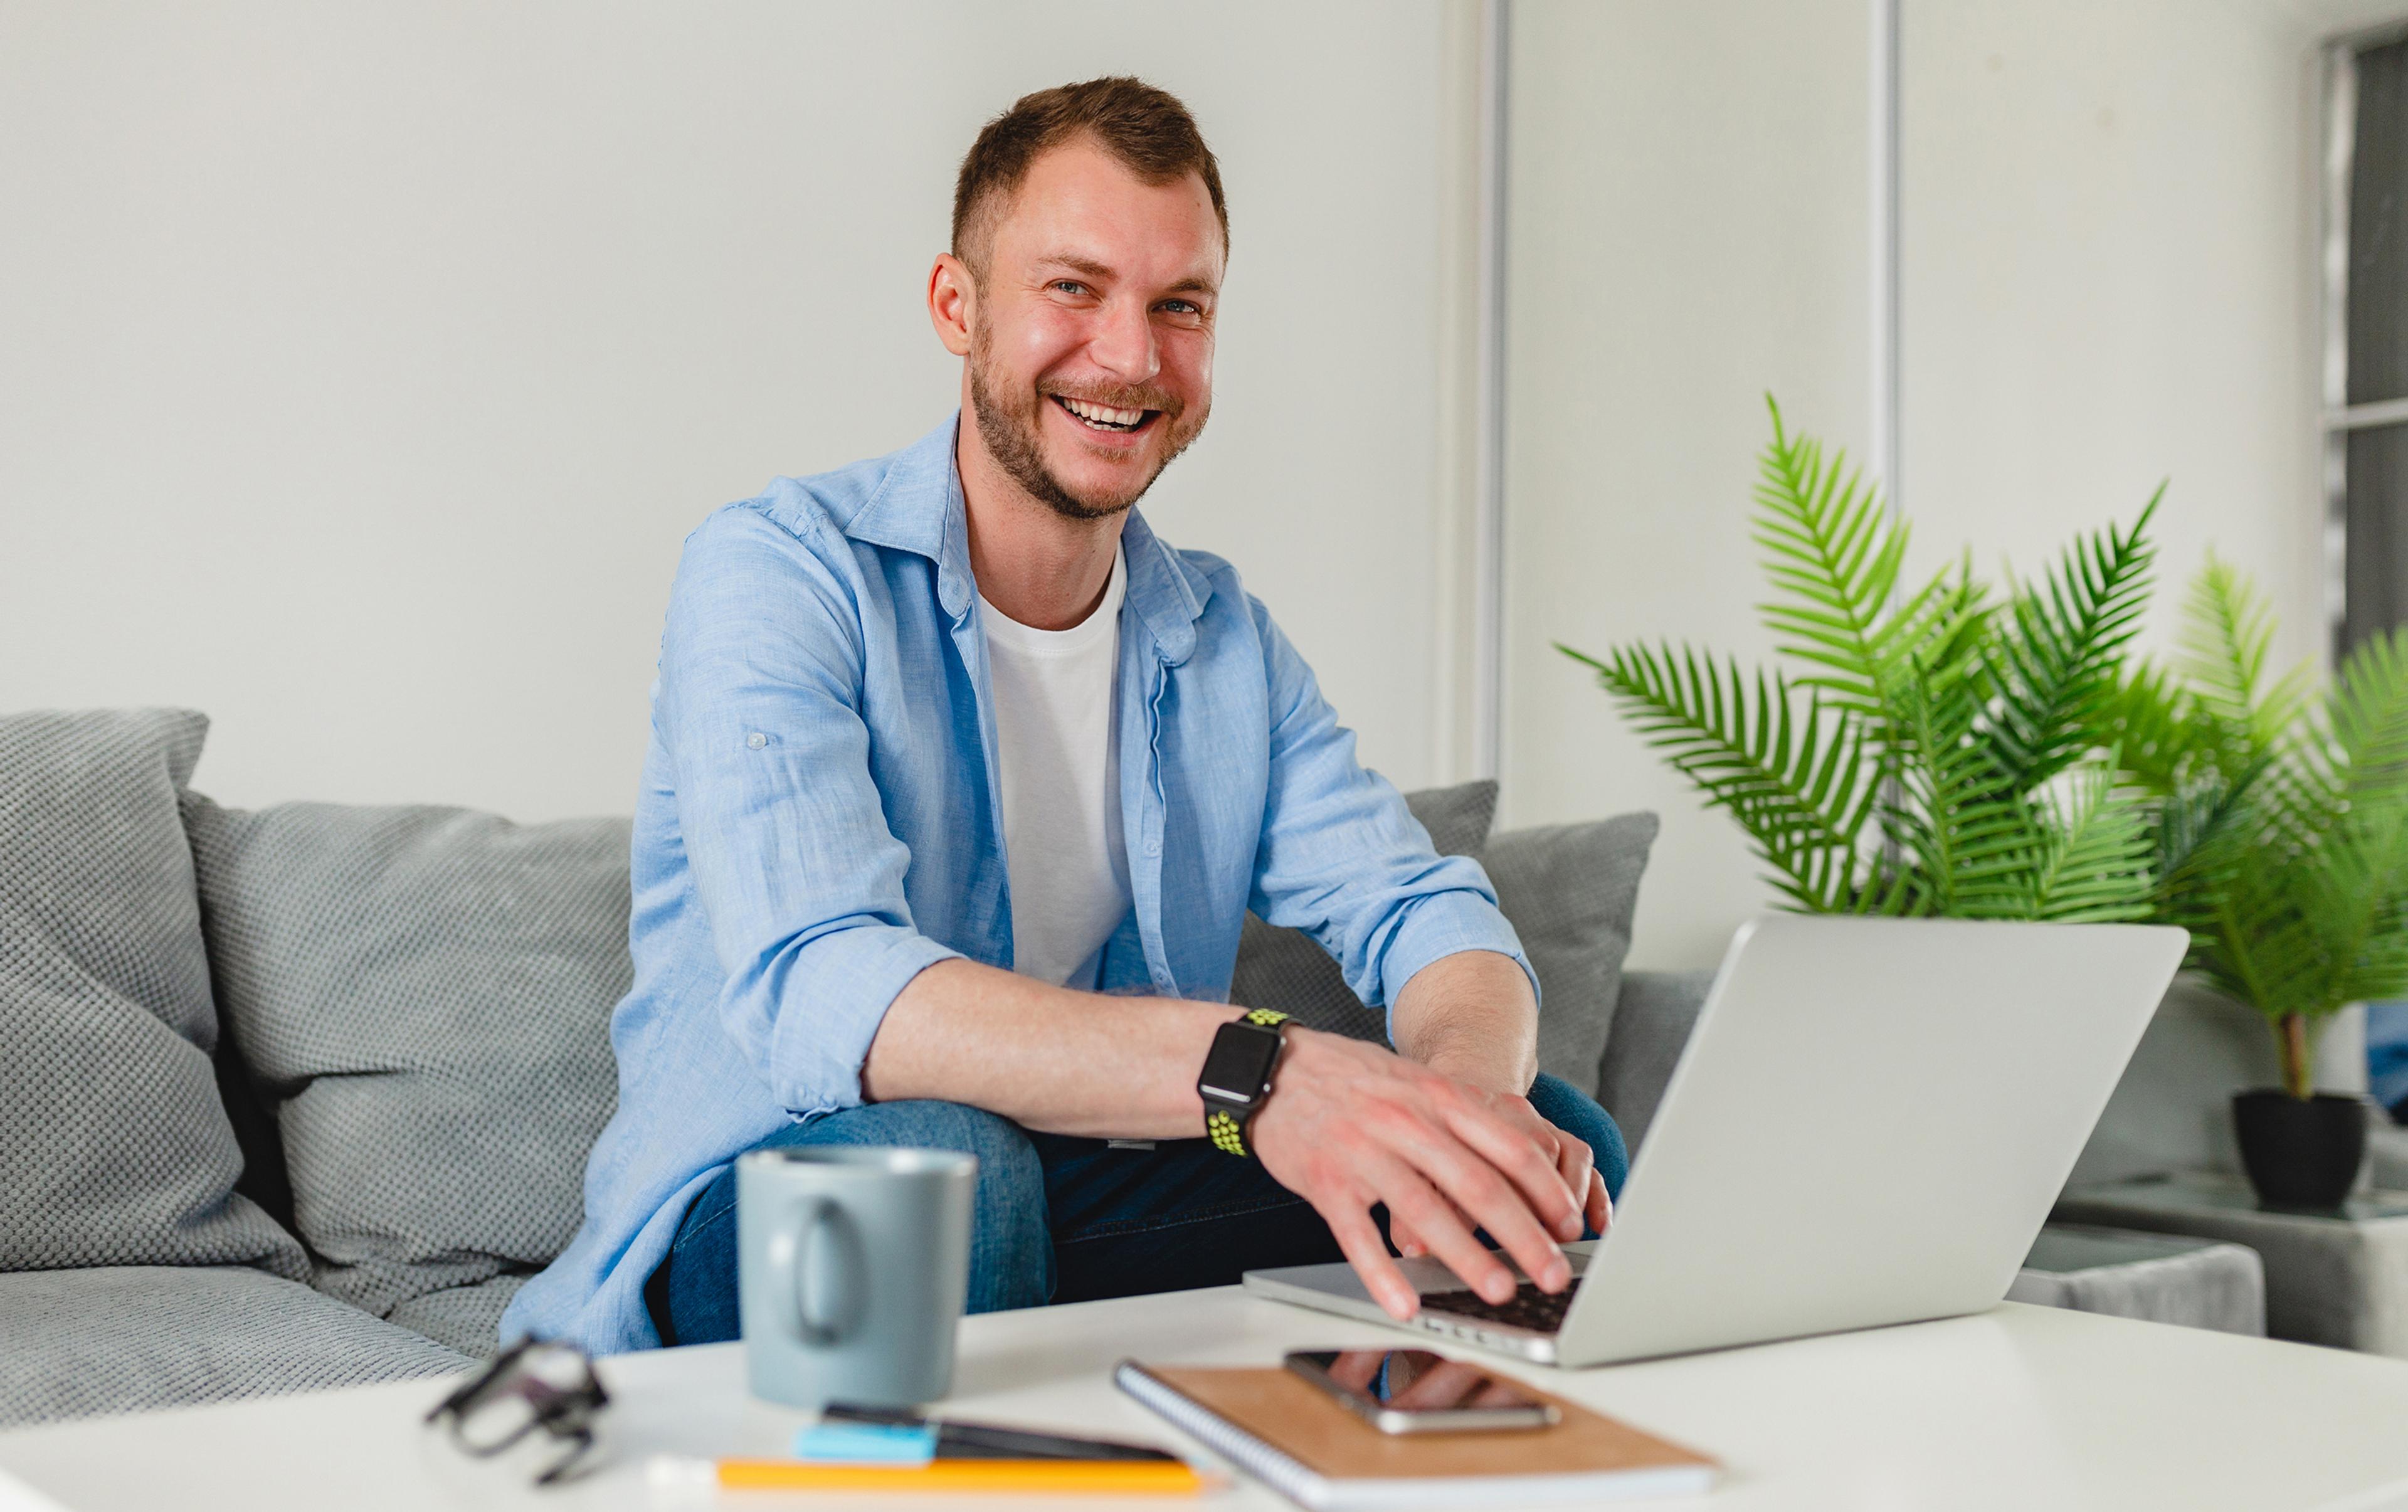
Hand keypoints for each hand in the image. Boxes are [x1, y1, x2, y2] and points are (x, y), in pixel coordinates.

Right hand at [1247, 1029, 1586, 1320]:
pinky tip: (1404, 1304)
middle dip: (1524, 1236)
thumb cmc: (1351, 1080)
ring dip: (1467, 1258)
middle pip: (1479, 1185)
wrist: (1271, 1068)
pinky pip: (1357, 1236)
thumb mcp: (1415, 1082)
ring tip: (1498, 1292)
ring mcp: (1364, 1151)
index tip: (1572, 1226)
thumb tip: (1526, 1157)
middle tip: (1553, 1274)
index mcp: (1437, 1097)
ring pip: (1424, 1212)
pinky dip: (1382, 1274)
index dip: (1547, 1191)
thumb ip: (1463, 1116)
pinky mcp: (1326, 1181)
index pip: (1509, 1147)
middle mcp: (1406, 1122)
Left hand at [1389, 1090, 1610, 1263]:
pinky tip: (1599, 1227)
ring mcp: (1533, 1121)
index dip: (1477, 1212)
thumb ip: (1408, 1211)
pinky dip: (1594, 1193)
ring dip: (1566, 1196)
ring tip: (1566, 1236)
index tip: (1482, 1257)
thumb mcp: (1406, 1169)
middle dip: (1534, 1206)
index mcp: (1456, 1118)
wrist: (1447, 1092)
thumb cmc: (1423, 1140)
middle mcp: (1501, 1112)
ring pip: (1561, 1150)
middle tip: (1540, 1252)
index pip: (1472, 1165)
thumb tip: (1413, 1250)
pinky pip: (1584, 1158)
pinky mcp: (1557, 1134)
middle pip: (1525, 1154)